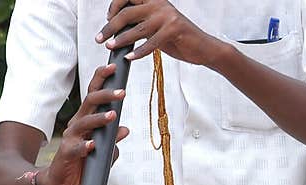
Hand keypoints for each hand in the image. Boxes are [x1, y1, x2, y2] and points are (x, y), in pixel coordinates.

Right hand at [36, 64, 129, 184]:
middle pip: (90, 103)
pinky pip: (76, 148)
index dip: (102, 81)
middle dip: (105, 95)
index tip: (115, 68)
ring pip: (84, 123)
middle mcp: (77, 124)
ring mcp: (71, 138)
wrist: (61, 181)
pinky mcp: (66, 154)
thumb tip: (125, 129)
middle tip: (122, 92)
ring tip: (113, 116)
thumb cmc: (83, 162)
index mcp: (86, 119)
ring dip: (99, 119)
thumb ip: (112, 140)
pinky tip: (93, 146)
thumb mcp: (103, 151)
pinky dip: (85, 147)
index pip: (94, 95)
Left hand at [96, 0, 223, 66]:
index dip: (113, 7)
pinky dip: (139, 52)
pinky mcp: (173, 30)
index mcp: (155, 0)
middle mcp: (160, 4)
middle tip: (100, 38)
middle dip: (110, 27)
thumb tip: (119, 29)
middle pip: (127, 13)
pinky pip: (151, 42)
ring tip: (110, 46)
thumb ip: (142, 24)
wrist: (204, 48)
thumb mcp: (158, 27)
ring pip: (137, 29)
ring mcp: (167, 16)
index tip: (107, 21)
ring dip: (120, 39)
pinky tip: (130, 57)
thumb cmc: (180, 39)